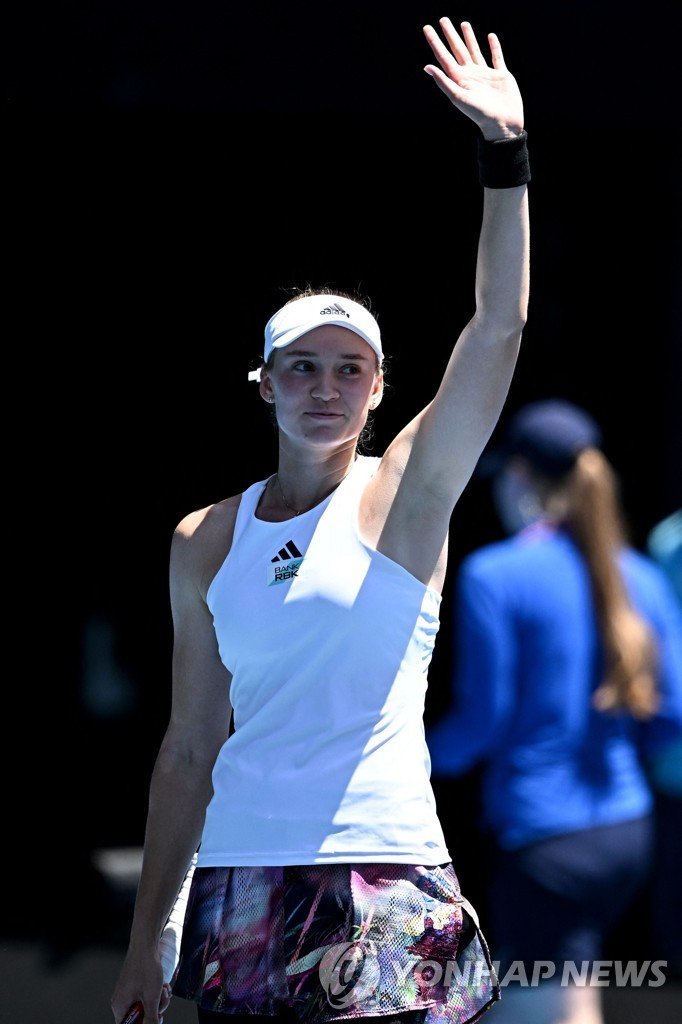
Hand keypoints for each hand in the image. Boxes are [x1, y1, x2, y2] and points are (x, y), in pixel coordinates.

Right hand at [111, 947, 171, 1023]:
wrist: (146, 944)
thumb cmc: (146, 969)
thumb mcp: (152, 998)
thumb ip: (151, 1018)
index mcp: (119, 1006)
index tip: (155, 1018)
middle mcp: (121, 1000)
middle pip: (139, 1016)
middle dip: (154, 1009)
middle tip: (163, 1000)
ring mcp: (128, 991)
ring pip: (145, 1005)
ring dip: (158, 999)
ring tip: (164, 988)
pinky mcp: (135, 984)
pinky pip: (146, 995)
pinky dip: (156, 992)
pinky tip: (163, 984)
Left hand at [423, 18, 523, 139]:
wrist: (503, 123)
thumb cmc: (479, 113)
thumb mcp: (459, 97)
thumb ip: (444, 81)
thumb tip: (427, 67)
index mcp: (459, 79)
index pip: (444, 57)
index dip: (435, 42)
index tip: (427, 28)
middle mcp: (471, 75)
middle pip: (458, 50)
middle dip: (450, 35)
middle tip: (443, 20)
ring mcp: (486, 74)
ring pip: (475, 51)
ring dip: (469, 38)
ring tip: (463, 24)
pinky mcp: (501, 75)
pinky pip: (496, 57)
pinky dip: (494, 46)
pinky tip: (490, 37)